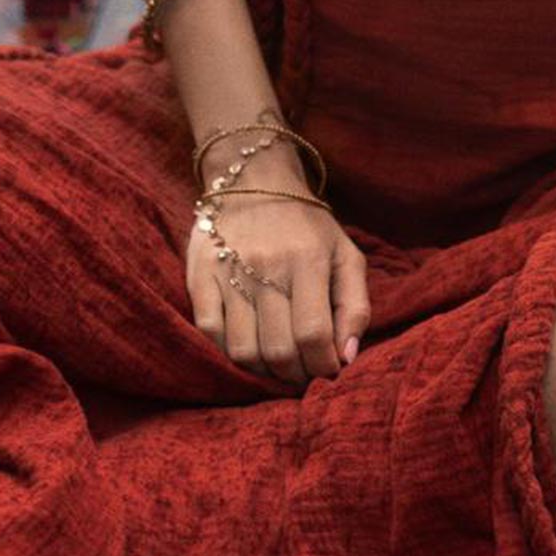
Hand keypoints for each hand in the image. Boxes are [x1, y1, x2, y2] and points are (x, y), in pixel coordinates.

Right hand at [186, 173, 370, 385]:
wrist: (253, 180)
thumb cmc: (307, 226)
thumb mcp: (345, 254)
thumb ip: (355, 306)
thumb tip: (347, 358)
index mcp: (308, 258)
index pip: (313, 334)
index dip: (323, 365)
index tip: (327, 369)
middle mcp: (267, 265)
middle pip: (278, 349)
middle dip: (296, 375)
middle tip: (302, 371)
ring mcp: (229, 270)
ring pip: (243, 350)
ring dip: (264, 371)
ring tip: (277, 364)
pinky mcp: (200, 275)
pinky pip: (210, 334)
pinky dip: (229, 353)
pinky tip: (248, 345)